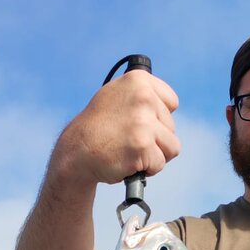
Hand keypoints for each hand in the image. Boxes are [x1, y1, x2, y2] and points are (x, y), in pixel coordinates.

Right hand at [54, 71, 180, 186]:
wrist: (77, 151)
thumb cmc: (99, 128)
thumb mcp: (117, 96)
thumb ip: (141, 95)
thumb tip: (170, 104)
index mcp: (138, 80)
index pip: (172, 102)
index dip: (158, 117)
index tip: (138, 120)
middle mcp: (143, 96)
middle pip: (171, 127)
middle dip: (155, 138)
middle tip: (128, 138)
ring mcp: (143, 121)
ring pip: (172, 147)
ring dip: (154, 154)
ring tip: (130, 149)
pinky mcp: (143, 145)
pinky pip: (160, 163)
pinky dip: (147, 169)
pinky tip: (127, 160)